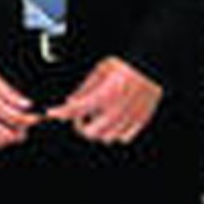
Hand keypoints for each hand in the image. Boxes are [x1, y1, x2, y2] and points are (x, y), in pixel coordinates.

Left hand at [45, 57, 162, 143]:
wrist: (150, 66)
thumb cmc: (128, 65)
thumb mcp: (101, 70)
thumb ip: (84, 88)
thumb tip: (71, 101)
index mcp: (104, 95)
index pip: (75, 110)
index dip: (59, 112)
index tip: (52, 113)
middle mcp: (116, 111)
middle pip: (90, 132)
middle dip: (81, 125)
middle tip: (79, 116)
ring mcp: (129, 118)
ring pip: (106, 138)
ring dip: (98, 130)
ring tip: (97, 117)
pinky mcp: (140, 121)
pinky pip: (123, 138)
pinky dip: (115, 133)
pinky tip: (112, 121)